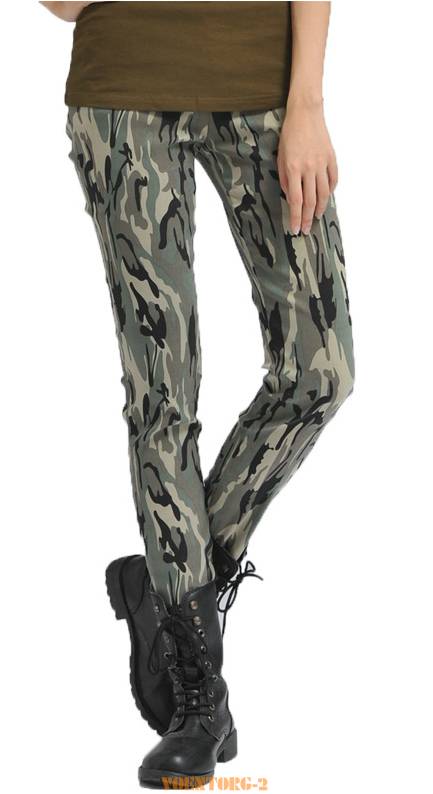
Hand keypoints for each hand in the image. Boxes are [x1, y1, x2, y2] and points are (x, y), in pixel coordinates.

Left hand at [277, 97, 337, 235]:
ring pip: (324, 193)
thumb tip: (290, 195)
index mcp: (293, 169)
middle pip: (310, 201)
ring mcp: (322, 163)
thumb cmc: (289, 134)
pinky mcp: (331, 157)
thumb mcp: (280, 156)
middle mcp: (309, 168)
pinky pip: (333, 179)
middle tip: (306, 229)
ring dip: (320, 208)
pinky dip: (330, 190)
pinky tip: (326, 197)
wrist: (306, 112)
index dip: (295, 217)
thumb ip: (284, 178)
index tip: (295, 229)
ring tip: (316, 217)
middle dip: (307, 218)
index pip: (295, 200)